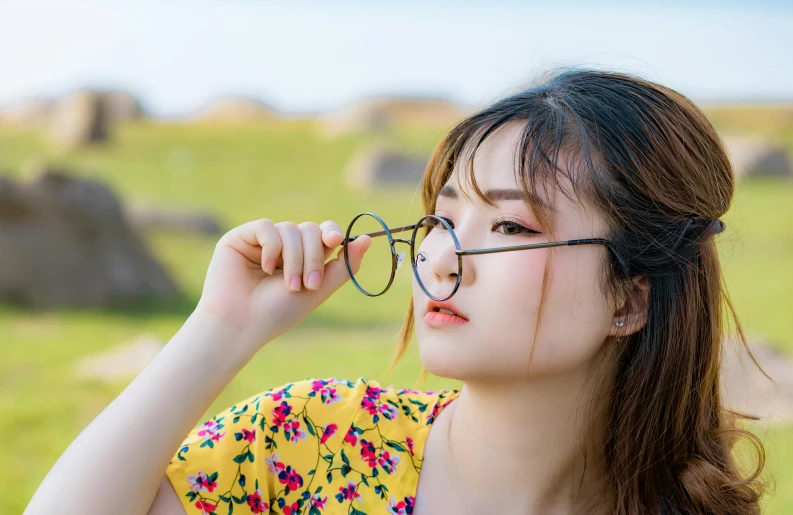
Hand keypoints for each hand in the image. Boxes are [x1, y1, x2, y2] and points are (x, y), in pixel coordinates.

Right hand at [195, 218, 371, 346]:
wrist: (242, 325)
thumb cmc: (278, 313)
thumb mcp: (318, 291)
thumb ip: (343, 267)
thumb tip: (367, 239)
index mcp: (303, 257)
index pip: (323, 233)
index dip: (332, 233)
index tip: (336, 241)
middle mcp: (284, 246)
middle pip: (311, 230)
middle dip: (314, 257)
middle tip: (308, 284)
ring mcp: (263, 241)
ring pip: (291, 229)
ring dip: (294, 259)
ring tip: (289, 285)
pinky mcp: (242, 237)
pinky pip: (267, 227)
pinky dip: (272, 248)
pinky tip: (265, 267)